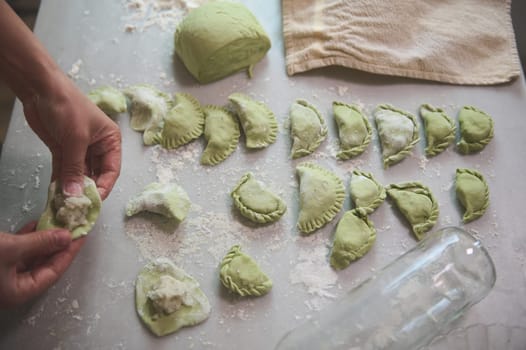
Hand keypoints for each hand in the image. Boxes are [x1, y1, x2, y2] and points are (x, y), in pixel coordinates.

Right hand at [0, 222, 84, 307]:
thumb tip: (67, 237)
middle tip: (72, 228)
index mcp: (19, 292)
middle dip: (57, 245)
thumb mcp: (12, 249)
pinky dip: (27, 238)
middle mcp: (13, 287)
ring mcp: (4, 275)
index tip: (81, 236)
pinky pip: (17, 251)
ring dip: (43, 239)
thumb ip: (40, 243)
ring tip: (57, 223)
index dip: (69, 253)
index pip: (54, 272)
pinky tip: (36, 224)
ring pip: (30, 257)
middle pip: (43, 265)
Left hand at [23, 72, 120, 199]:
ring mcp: (79, 149)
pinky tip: (56, 194)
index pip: (111, 170)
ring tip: (65, 204)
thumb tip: (75, 195)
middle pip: (95, 175)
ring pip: (78, 174)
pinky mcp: (62, 150)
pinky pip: (64, 170)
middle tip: (78, 207)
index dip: (103, 187)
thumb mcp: (75, 139)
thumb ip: (75, 168)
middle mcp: (98, 147)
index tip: (93, 202)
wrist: (41, 88)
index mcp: (110, 141)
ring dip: (72, 188)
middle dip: (86, 190)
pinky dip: (60, 181)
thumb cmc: (68, 107)